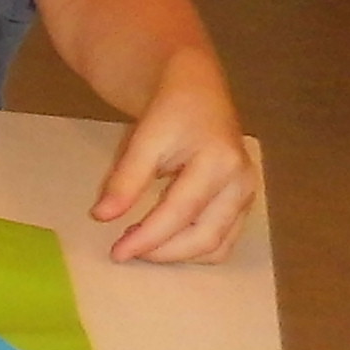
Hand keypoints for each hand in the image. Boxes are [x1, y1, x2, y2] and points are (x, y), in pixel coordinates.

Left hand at [92, 56, 254, 263]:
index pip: (181, 213)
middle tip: (125, 250)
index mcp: (220, 163)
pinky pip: (222, 240)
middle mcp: (241, 184)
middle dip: (163, 252)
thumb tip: (102, 216)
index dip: (148, 238)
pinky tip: (163, 240)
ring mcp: (246, 196)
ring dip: (178, 255)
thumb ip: (125, 179)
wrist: (197, 94)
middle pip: (206, 237)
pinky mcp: (243, 204)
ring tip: (141, 243)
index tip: (117, 252)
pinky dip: (192, 248)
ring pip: (218, 246)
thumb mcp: (144, 140)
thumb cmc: (171, 113)